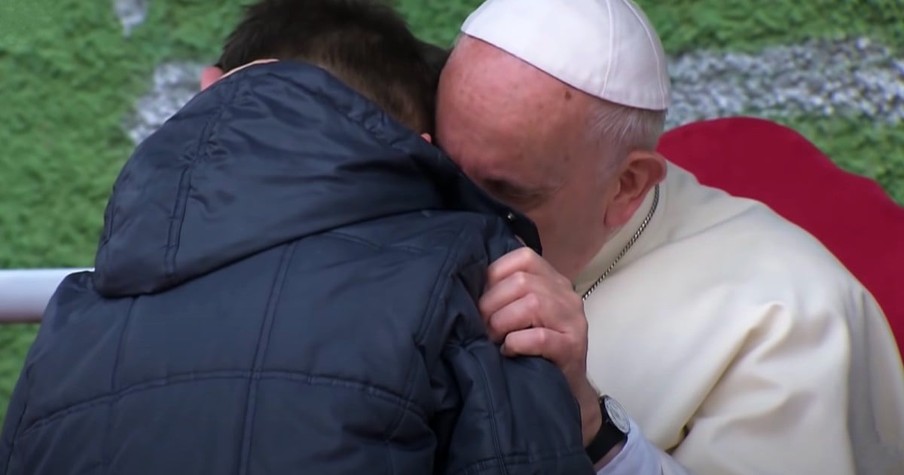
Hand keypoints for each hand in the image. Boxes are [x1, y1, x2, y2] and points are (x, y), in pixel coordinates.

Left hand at [479, 248, 601, 444]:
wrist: (565, 387)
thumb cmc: (535, 347)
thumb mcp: (522, 312)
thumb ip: (506, 292)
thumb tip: (468, 282)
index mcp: (553, 280)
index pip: (524, 258)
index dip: (494, 274)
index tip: (481, 297)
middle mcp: (566, 295)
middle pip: (522, 282)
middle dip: (492, 304)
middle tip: (482, 325)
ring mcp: (572, 321)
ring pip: (533, 304)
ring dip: (502, 322)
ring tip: (494, 338)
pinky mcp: (572, 348)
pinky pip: (540, 337)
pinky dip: (516, 343)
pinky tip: (508, 350)